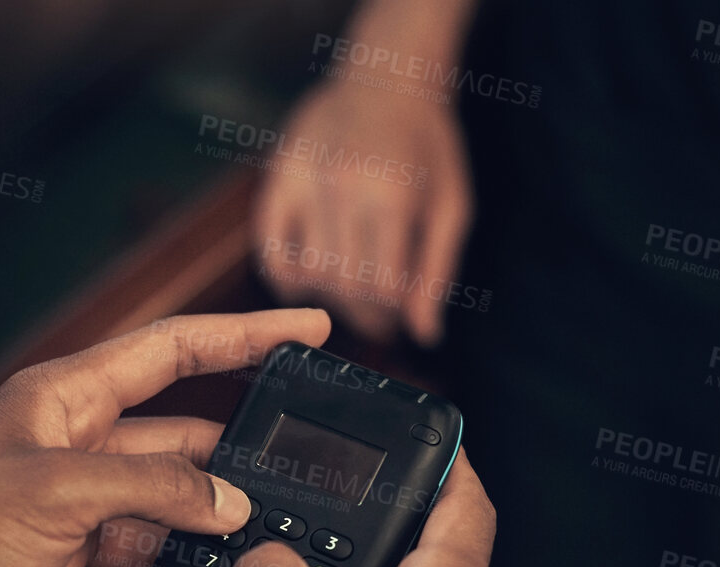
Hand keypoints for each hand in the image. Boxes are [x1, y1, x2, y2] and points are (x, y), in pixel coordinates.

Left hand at [0, 309, 332, 566]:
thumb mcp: (59, 493)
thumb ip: (155, 492)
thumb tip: (229, 505)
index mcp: (65, 404)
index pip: (173, 352)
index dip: (245, 337)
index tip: (310, 331)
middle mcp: (68, 457)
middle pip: (174, 454)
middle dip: (224, 480)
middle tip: (284, 499)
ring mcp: (62, 526)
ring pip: (153, 534)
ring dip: (181, 561)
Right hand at [253, 77, 473, 345]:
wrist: (386, 80)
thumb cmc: (428, 146)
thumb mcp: (449, 205)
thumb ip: (436, 271)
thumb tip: (425, 334)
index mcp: (392, 195)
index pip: (383, 288)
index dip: (390, 316)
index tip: (395, 321)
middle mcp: (343, 189)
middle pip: (343, 287)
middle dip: (360, 313)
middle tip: (374, 316)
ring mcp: (305, 182)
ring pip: (307, 274)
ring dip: (327, 296)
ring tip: (348, 290)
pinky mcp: (278, 178)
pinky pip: (270, 249)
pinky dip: (285, 277)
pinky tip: (306, 279)